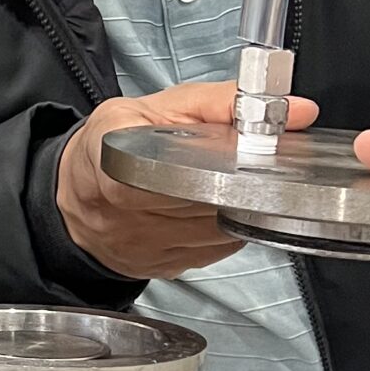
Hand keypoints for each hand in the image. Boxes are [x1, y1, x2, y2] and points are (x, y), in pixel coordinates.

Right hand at [58, 79, 319, 279]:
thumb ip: (222, 103)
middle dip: (246, 181)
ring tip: (241, 181)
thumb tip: (295, 110)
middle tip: (264, 161)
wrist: (74, 197)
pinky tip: (224, 207)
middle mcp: (125, 212)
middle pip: (210, 200)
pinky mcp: (165, 268)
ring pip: (221, 229)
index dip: (223, 162)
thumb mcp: (154, 106)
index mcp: (115, 161)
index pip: (178, 168)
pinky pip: (217, 249)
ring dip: (242, 206)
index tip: (253, 151)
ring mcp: (146, 246)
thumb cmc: (111, 145)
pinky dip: (229, 227)